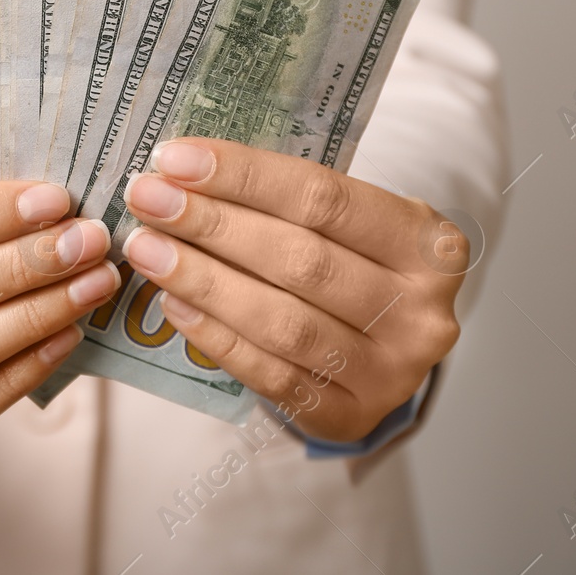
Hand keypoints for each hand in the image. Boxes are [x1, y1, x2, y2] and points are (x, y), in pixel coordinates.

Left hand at [120, 138, 465, 442]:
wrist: (382, 352)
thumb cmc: (352, 265)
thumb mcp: (347, 225)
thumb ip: (283, 199)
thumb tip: (182, 172)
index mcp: (429, 244)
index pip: (324, 197)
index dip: (243, 176)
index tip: (174, 158)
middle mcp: (422, 310)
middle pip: (300, 259)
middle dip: (211, 224)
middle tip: (146, 199)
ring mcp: (392, 371)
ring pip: (282, 322)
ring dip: (202, 280)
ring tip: (146, 249)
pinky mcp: (351, 416)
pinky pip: (269, 374)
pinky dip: (215, 336)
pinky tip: (173, 303)